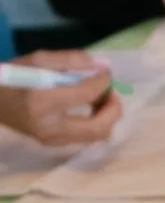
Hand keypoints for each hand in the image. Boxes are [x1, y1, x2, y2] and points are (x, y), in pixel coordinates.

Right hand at [0, 49, 120, 146]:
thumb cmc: (12, 75)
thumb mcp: (39, 59)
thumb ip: (72, 60)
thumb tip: (102, 66)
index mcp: (44, 100)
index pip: (88, 94)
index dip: (103, 82)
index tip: (105, 73)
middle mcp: (50, 126)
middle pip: (100, 127)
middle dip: (113, 108)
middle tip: (110, 91)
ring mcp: (51, 139)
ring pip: (96, 136)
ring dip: (106, 117)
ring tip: (100, 97)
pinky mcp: (52, 143)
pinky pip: (85, 137)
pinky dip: (95, 122)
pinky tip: (89, 107)